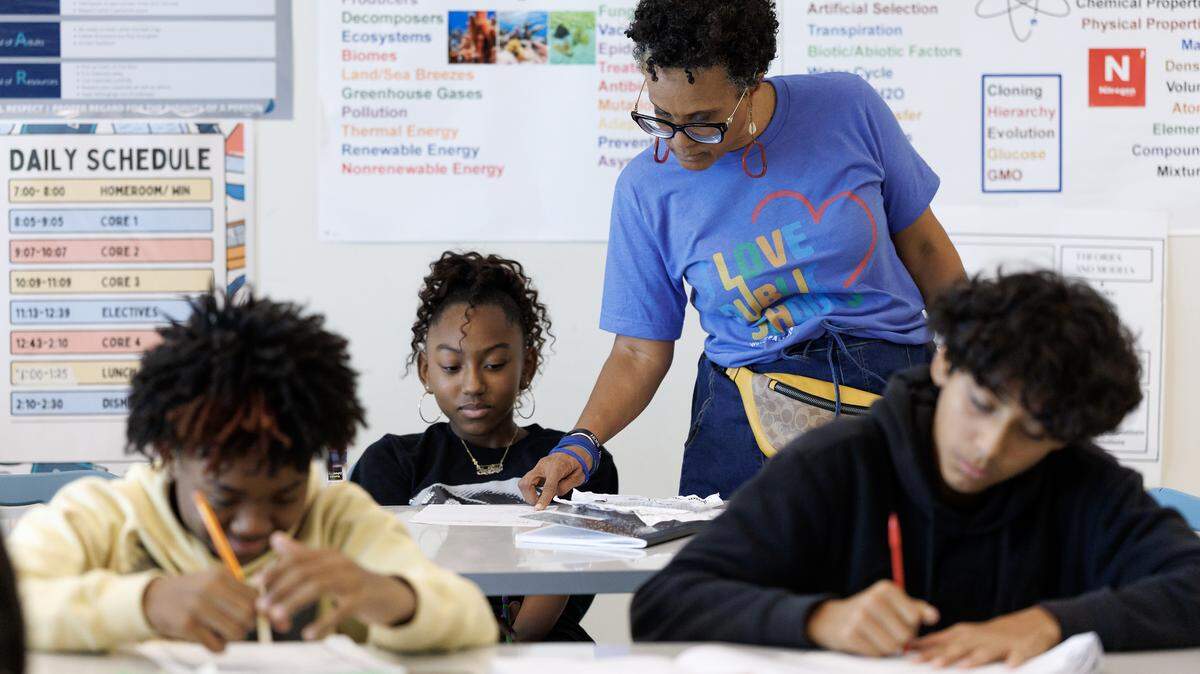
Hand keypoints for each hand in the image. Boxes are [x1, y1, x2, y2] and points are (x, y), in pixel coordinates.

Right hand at [143, 568, 256, 651]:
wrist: (156, 598)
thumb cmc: (194, 591)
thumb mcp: (214, 581)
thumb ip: (239, 591)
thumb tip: (267, 610)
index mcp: (220, 576)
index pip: (255, 597)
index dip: (257, 610)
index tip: (250, 615)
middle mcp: (209, 590)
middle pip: (248, 616)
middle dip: (248, 625)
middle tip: (238, 626)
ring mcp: (197, 608)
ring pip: (236, 632)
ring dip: (234, 637)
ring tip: (225, 632)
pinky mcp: (187, 626)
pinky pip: (217, 645)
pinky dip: (218, 646)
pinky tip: (210, 639)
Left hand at [257, 533, 415, 639]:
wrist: (387, 594)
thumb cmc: (350, 583)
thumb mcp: (327, 567)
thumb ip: (300, 554)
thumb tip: (274, 537)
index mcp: (328, 555)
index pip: (296, 558)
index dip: (275, 571)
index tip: (257, 587)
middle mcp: (340, 562)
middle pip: (304, 572)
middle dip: (279, 589)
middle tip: (261, 608)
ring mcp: (353, 579)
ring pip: (318, 586)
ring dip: (294, 602)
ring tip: (277, 618)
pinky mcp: (363, 598)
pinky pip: (340, 610)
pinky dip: (323, 622)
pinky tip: (308, 634)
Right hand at [518, 447, 588, 508]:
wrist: (572, 452)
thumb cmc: (576, 464)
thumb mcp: (578, 476)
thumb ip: (565, 486)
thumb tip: (554, 495)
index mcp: (557, 466)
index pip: (548, 485)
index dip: (543, 498)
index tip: (539, 509)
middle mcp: (543, 465)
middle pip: (527, 482)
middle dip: (530, 497)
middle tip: (539, 505)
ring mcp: (538, 467)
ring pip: (523, 483)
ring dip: (529, 495)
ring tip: (540, 500)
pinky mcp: (535, 471)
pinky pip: (527, 483)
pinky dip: (530, 492)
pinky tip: (539, 495)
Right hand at [807, 580, 939, 656]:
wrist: (835, 619)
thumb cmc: (874, 612)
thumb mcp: (895, 604)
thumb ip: (917, 610)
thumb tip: (934, 617)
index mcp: (886, 589)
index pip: (915, 618)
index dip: (911, 625)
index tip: (898, 621)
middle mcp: (872, 599)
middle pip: (905, 635)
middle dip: (900, 639)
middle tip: (888, 632)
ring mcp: (859, 617)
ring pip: (892, 647)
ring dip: (888, 648)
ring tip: (878, 637)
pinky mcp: (849, 634)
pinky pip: (876, 654)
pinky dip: (874, 652)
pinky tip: (867, 642)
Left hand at [911, 606, 1060, 667]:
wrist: (1028, 626)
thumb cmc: (987, 636)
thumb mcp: (963, 637)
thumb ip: (941, 646)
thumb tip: (911, 652)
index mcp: (962, 635)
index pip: (939, 642)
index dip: (923, 649)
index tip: (905, 654)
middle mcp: (977, 638)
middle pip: (958, 648)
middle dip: (943, 657)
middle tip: (928, 665)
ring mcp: (999, 644)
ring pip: (985, 653)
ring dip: (973, 660)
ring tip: (962, 667)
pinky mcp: (1021, 650)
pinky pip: (1019, 656)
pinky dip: (1015, 661)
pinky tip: (1011, 667)